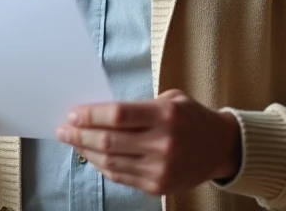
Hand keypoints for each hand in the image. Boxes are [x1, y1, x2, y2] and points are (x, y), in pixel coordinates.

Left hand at [56, 89, 241, 194]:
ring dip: (85, 151)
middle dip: (80, 134)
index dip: (91, 115)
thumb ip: (138, 107)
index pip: (118, 115)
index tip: (73, 113)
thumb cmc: (191, 118)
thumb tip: (98, 113)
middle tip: (64, 128)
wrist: (221, 148)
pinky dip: (101, 165)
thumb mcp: (170, 100)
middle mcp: (163, 144)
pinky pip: (120, 176)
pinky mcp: (158, 186)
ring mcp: (160, 168)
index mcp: (166, 116)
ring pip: (110, 161)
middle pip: (109, 140)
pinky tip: (91, 155)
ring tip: (72, 141)